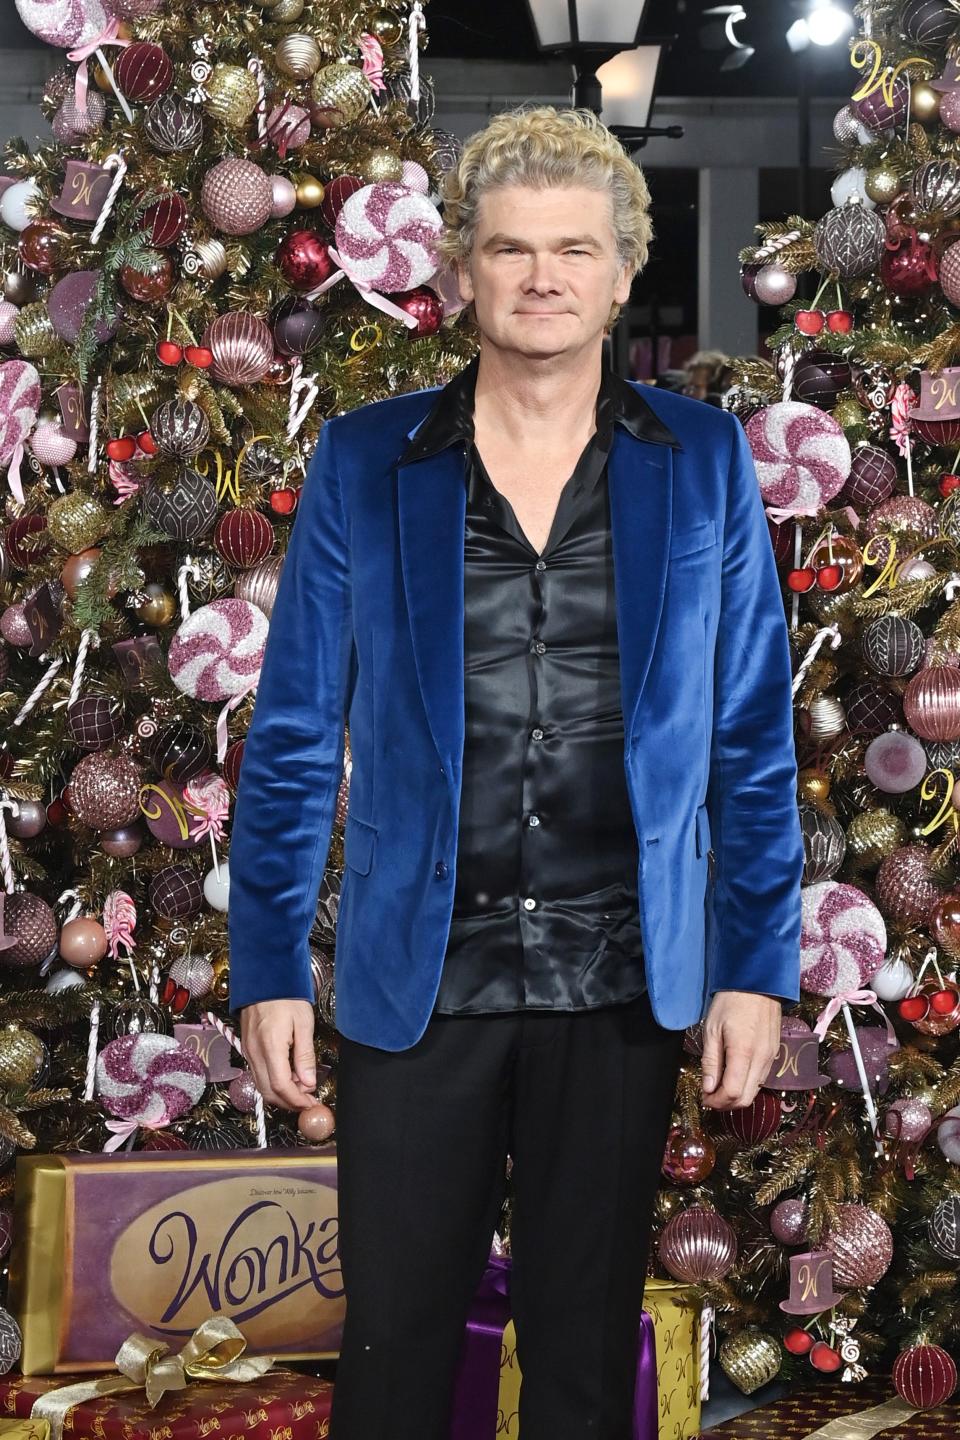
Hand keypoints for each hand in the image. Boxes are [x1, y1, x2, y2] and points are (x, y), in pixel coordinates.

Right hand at [239, 999, 317, 1110]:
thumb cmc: (286, 996)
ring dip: (281, 1093)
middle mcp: (255, 1053)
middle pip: (268, 1092)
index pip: (281, 1086)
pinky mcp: (247, 1048)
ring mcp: (248, 1051)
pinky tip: (289, 1075)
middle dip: (289, 1102)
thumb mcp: (304, 1023)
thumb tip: (309, 1083)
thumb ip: (305, 1056)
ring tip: (302, 1087)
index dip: (297, 1100)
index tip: (311, 1104)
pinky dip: (273, 1081)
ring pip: (262, 1085)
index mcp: (270, 1047)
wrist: (264, 977)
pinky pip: (258, 1073)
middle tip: (308, 1101)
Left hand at [700, 990, 781, 1109]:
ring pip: (754, 1091)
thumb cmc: (730, 1002)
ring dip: (736, 1096)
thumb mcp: (712, 1029)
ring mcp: (771, 1058)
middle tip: (709, 1096)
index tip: (703, 1098)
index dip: (716, 1102)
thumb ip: (711, 1061)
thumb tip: (708, 1088)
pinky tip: (733, 1076)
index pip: (732, 1093)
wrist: (758, 984)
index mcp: (744, 1053)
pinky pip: (761, 1079)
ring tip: (718, 1086)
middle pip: (745, 1098)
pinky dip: (746, 1085)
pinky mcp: (774, 1054)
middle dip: (725, 1104)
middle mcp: (762, 1060)